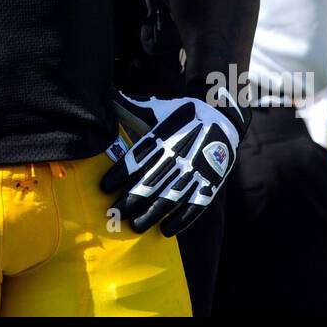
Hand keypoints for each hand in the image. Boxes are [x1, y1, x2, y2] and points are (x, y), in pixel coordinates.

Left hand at [100, 86, 244, 236]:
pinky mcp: (210, 182)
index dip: (119, 174)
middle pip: (150, 182)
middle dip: (130, 201)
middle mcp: (177, 155)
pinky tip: (167, 230)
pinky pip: (195, 205)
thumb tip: (106, 95)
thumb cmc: (182, 115)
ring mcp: (195, 170)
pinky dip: (181, 220)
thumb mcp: (157, 107)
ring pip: (170, 197)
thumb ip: (131, 107)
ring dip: (152, 214)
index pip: (137, 158)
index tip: (104, 188)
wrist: (223, 117)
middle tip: (115, 214)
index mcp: (163, 136)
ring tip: (136, 227)